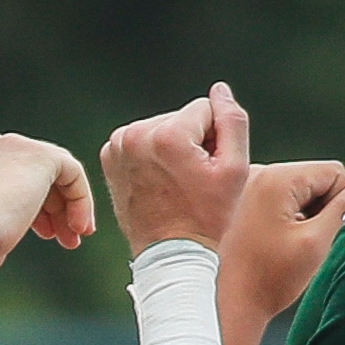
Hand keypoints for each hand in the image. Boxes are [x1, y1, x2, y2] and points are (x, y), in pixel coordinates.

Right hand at [0, 133, 94, 281]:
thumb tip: (5, 232)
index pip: (16, 180)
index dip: (38, 210)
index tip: (50, 236)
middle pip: (39, 176)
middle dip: (57, 210)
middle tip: (68, 241)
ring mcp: (16, 147)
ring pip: (57, 174)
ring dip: (70, 208)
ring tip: (73, 240)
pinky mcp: (40, 154)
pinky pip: (73, 172)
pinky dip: (81, 199)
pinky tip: (79, 226)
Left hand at [101, 81, 250, 254]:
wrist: (171, 254)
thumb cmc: (208, 216)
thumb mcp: (235, 170)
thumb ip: (232, 122)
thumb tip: (220, 90)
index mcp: (167, 135)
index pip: (205, 110)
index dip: (215, 138)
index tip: (209, 169)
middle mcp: (136, 134)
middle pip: (180, 117)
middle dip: (192, 141)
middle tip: (193, 180)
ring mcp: (118, 146)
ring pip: (161, 127)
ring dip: (172, 147)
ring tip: (177, 182)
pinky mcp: (109, 157)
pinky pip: (141, 140)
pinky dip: (152, 155)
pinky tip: (159, 181)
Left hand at [223, 160, 344, 321]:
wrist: (225, 303)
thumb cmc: (267, 279)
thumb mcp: (316, 243)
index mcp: (276, 178)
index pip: (333, 172)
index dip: (339, 203)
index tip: (322, 233)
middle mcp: (257, 173)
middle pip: (313, 179)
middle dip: (318, 209)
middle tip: (303, 242)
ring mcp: (244, 186)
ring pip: (296, 190)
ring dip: (301, 215)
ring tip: (285, 246)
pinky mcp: (238, 201)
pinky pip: (276, 199)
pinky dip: (282, 218)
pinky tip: (271, 244)